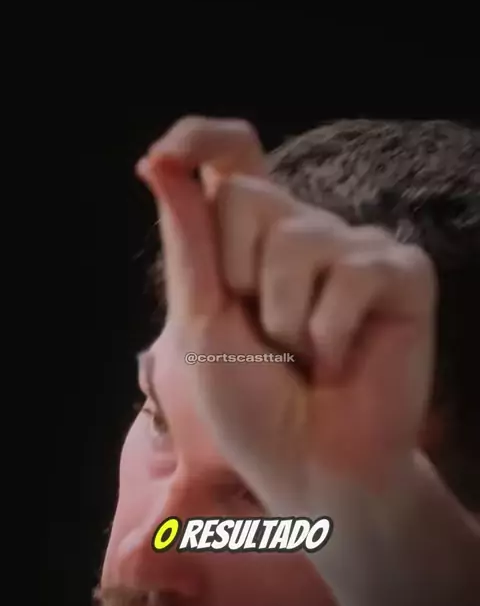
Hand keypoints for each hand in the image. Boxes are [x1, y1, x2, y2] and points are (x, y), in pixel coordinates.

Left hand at [136, 116, 436, 516]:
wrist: (311, 467)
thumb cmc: (254, 406)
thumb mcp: (203, 324)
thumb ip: (190, 244)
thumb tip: (159, 163)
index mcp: (250, 242)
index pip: (231, 159)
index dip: (200, 139)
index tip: (167, 155)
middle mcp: (303, 233)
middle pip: (248, 195)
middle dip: (238, 277)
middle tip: (266, 334)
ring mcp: (355, 249)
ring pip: (300, 236)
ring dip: (286, 317)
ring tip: (306, 355)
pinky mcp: (402, 274)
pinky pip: (356, 271)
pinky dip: (333, 331)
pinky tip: (342, 360)